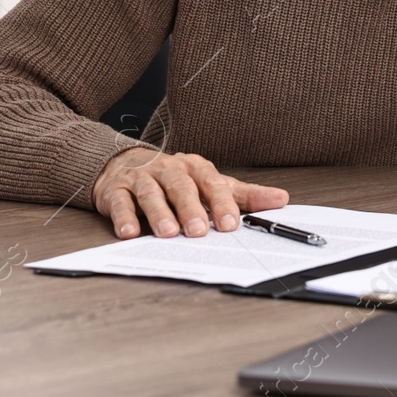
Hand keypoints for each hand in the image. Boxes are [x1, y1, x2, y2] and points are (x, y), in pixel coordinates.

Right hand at [92, 148, 289, 239]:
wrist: (126, 163)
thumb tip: (281, 199)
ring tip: (167, 233)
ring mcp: (142, 178)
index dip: (222, 203)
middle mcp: (169, 169)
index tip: (230, 225)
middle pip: (182, 187)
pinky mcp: (115, 190)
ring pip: (151, 194)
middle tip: (199, 231)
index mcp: (196, 168)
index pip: (212, 184)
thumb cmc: (176, 178)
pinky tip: (129, 232)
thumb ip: (243, 194)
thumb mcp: (210, 183)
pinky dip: (123, 217)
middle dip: (191, 209)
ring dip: (159, 214)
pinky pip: (119, 202)